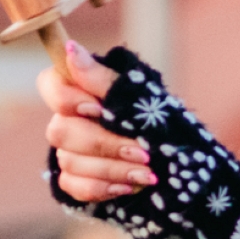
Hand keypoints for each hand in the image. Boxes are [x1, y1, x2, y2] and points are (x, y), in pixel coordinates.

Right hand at [38, 43, 151, 203]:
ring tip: (147, 174)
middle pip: (60, 131)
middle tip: (143, 152)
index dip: (67, 99)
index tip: (98, 109)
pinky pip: (72, 186)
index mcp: (85, 92)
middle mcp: (70, 120)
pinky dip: (102, 188)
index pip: (50, 86)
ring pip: (69, 161)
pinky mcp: (76, 180)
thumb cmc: (167, 126)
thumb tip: (71, 49)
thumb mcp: (143, 99)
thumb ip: (106, 80)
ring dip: (113, 169)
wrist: (190, 169)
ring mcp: (71, 151)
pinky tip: (129, 188)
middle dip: (106, 144)